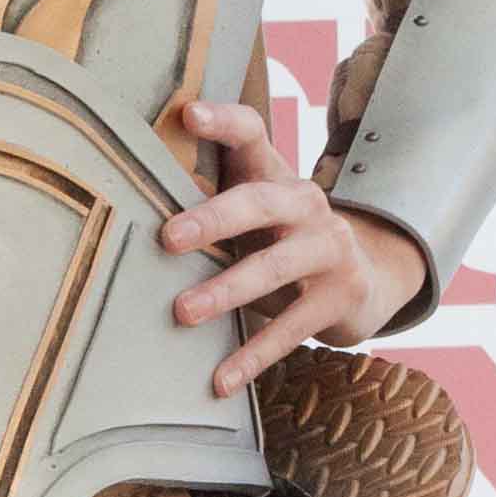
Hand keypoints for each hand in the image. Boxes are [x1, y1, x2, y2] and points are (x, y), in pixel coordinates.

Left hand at [159, 97, 427, 392]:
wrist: (365, 282)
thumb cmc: (280, 243)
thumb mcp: (253, 218)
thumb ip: (209, 204)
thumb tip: (130, 204)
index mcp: (276, 176)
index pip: (253, 134)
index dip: (223, 123)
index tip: (189, 116)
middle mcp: (306, 204)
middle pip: (260, 201)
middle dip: (214, 218)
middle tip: (168, 238)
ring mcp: (329, 250)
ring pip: (275, 267)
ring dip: (227, 290)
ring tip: (183, 312)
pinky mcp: (339, 298)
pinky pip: (290, 328)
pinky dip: (253, 355)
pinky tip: (220, 380)